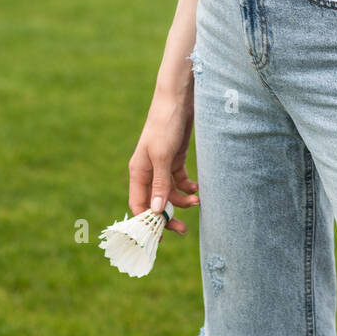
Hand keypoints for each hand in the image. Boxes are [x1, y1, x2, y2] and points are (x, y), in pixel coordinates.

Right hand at [128, 95, 198, 235]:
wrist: (179, 99)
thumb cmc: (165, 124)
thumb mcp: (162, 155)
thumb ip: (160, 184)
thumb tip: (157, 211)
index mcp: (138, 172)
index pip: (138, 205)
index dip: (147, 223)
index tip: (160, 237)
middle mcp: (148, 171)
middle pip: (155, 202)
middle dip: (168, 216)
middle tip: (183, 230)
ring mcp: (162, 165)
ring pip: (170, 193)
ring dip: (182, 201)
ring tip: (198, 201)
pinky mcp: (175, 158)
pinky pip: (179, 180)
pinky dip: (188, 186)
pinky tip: (197, 188)